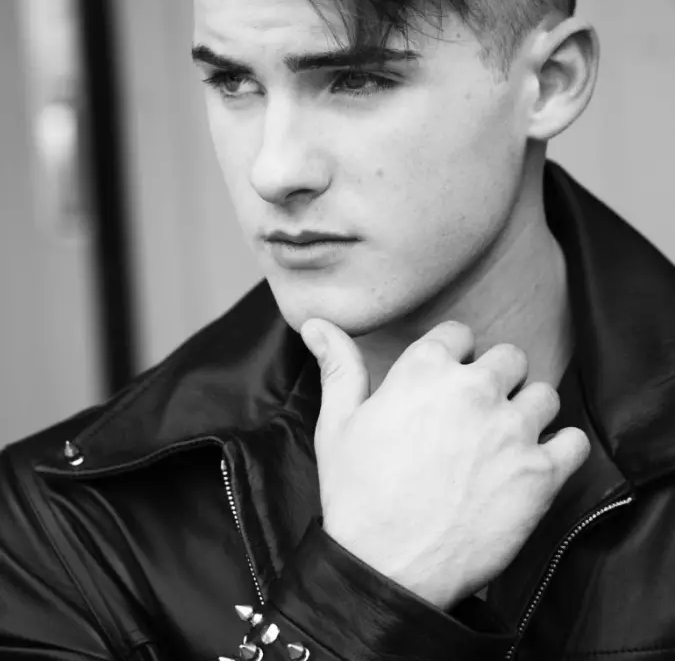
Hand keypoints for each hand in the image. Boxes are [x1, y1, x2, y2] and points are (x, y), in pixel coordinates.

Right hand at [300, 319, 590, 608]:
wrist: (387, 568)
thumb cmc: (357, 495)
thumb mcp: (337, 423)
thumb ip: (337, 365)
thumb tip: (315, 323)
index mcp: (426, 369)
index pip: (459, 334)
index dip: (454, 357)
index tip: (448, 383)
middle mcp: (475, 389)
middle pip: (509, 357)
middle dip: (497, 378)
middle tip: (480, 413)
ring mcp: (511, 429)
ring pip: (544, 394)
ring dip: (530, 411)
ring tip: (508, 439)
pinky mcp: (540, 473)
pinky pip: (574, 441)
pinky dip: (562, 450)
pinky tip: (538, 464)